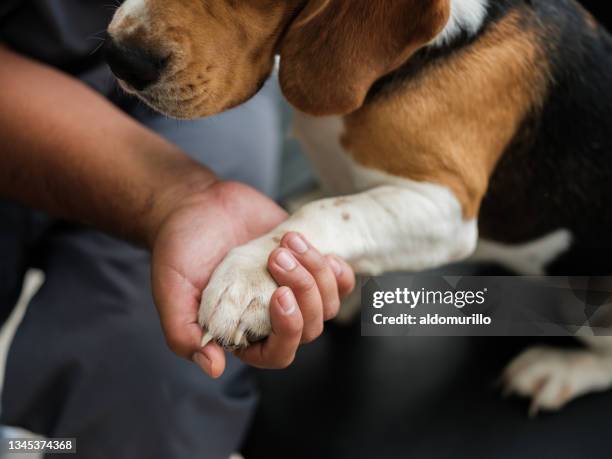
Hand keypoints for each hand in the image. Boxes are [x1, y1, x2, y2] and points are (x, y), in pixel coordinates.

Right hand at [151, 180, 354, 376]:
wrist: (195, 205)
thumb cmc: (180, 248)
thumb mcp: (171, 291)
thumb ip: (185, 333)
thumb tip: (214, 368)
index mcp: (243, 332)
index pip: (279, 353)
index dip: (288, 330)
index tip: (280, 294)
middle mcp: (272, 316)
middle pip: (311, 327)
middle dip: (303, 291)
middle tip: (277, 256)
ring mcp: (293, 290)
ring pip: (328, 304)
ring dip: (317, 274)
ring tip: (289, 242)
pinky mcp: (307, 265)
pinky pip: (339, 282)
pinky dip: (337, 271)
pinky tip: (323, 252)